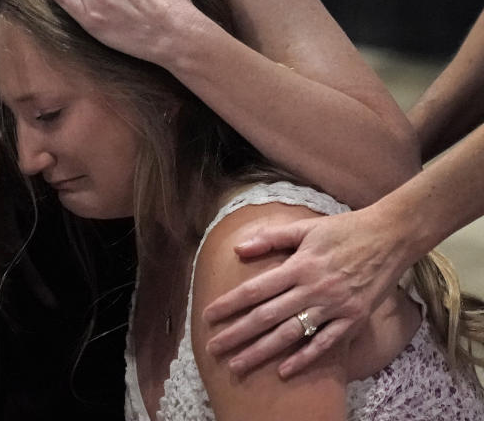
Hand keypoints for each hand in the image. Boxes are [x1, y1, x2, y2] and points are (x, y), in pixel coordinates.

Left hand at [201, 208, 410, 377]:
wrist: (390, 238)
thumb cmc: (344, 230)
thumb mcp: (305, 228)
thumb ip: (271, 238)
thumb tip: (239, 249)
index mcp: (299, 265)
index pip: (256, 289)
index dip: (230, 304)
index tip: (208, 316)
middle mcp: (314, 288)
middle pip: (267, 316)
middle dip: (237, 335)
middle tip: (213, 349)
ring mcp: (335, 307)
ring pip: (291, 334)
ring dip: (262, 352)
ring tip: (238, 365)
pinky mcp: (354, 319)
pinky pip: (326, 343)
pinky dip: (305, 358)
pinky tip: (283, 370)